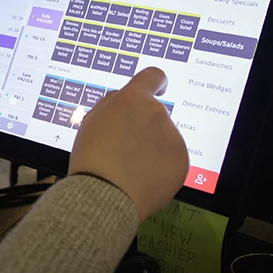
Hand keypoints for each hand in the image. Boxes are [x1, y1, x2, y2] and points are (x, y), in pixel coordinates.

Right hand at [68, 67, 188, 220]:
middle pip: (155, 114)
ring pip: (164, 138)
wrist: (104, 195)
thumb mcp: (91, 121)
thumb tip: (125, 102)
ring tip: (131, 168)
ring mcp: (172, 137)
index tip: (157, 88)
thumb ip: (112, 104)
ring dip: (153, 147)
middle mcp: (156, 113)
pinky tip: (143, 177)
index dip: (155, 83)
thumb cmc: (92, 160)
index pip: (153, 76)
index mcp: (133, 100)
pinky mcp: (182, 160)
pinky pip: (172, 159)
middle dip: (144, 127)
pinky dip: (161, 166)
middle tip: (124, 148)